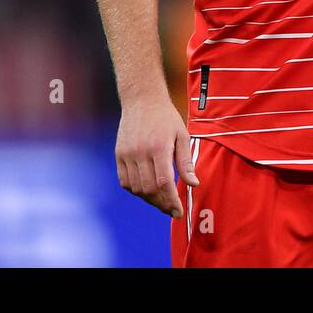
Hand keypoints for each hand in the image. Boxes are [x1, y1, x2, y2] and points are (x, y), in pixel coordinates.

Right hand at [115, 95, 198, 217]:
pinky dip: (136, 190)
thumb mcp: (182, 135)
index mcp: (159, 147)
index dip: (171, 201)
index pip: (164, 183)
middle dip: (162, 204)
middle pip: (150, 189)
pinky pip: (125, 181)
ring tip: (161, 202)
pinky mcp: (119, 155)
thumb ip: (186, 162)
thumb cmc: (166, 117)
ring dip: (149, 199)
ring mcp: (127, 154)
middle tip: (172, 210)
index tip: (179, 212)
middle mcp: (141, 152)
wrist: (142, 100)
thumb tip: (194, 184)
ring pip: (136, 188)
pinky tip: (146, 191)